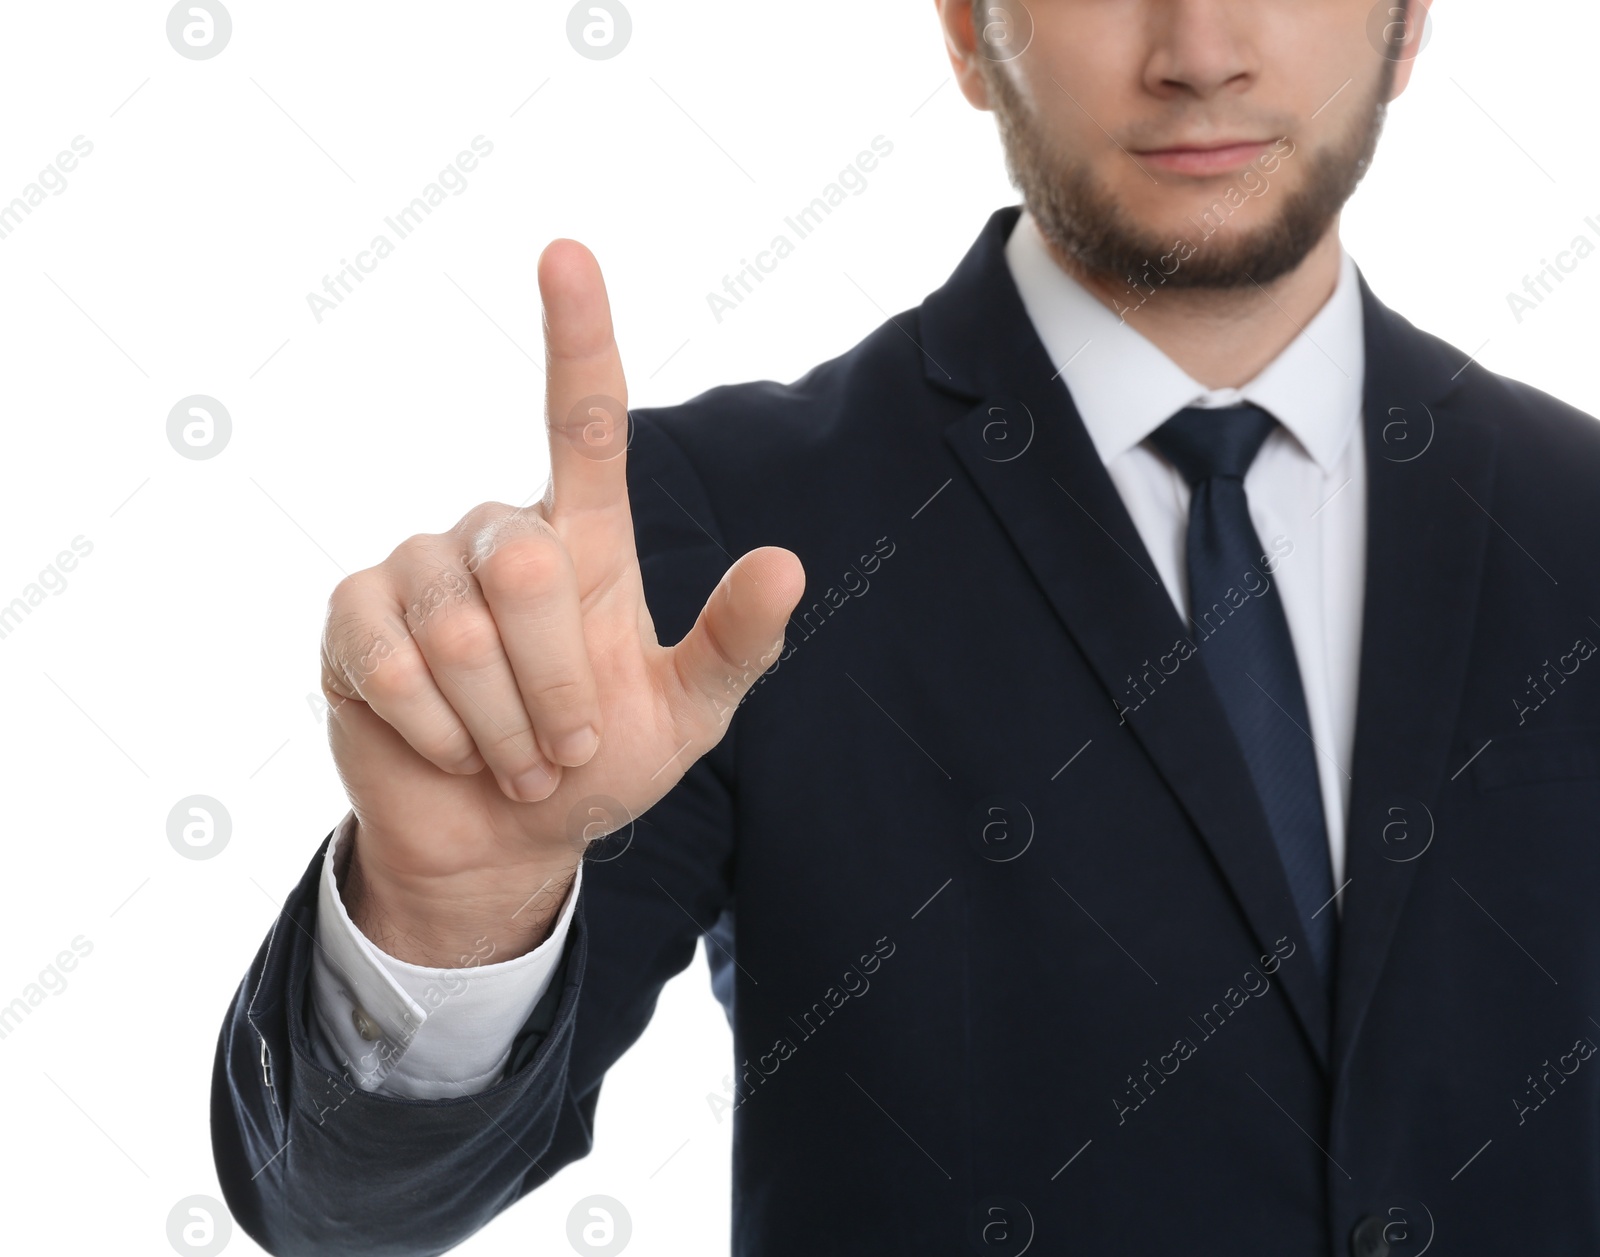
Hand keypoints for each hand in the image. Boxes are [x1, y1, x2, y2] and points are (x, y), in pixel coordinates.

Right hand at [319, 241, 804, 964]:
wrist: (501, 836)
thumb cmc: (599, 763)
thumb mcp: (687, 716)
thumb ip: (735, 646)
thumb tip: (788, 563)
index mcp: (585, 538)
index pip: (582, 418)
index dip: (577, 336)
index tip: (565, 252)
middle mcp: (499, 532)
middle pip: (527, 570)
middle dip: (556, 687)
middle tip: (568, 747)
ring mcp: (417, 566)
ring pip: (458, 633)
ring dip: (502, 725)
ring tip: (514, 755)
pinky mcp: (352, 614)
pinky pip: (393, 667)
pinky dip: (438, 735)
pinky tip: (448, 748)